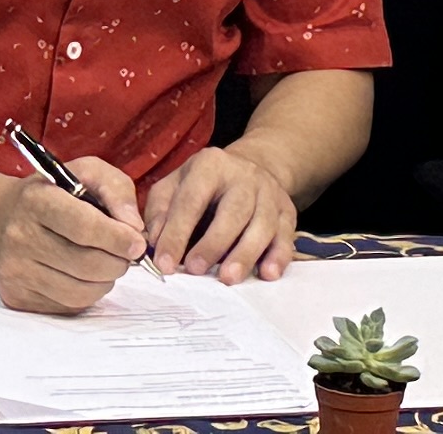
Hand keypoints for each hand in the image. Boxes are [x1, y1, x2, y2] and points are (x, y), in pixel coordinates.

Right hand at [0, 160, 146, 313]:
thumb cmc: (51, 193)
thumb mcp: (84, 172)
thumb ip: (115, 189)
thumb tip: (135, 227)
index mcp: (36, 200)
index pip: (83, 226)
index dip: (116, 238)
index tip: (138, 244)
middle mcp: (20, 237)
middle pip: (86, 264)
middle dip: (118, 261)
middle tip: (126, 253)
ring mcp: (16, 271)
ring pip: (80, 291)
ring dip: (106, 280)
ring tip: (106, 262)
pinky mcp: (17, 297)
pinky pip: (68, 306)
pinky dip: (87, 293)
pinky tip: (84, 275)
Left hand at [140, 144, 301, 282]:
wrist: (252, 167)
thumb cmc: (203, 185)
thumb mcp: (175, 185)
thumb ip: (159, 212)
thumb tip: (154, 243)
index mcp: (210, 165)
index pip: (191, 200)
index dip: (176, 233)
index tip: (165, 264)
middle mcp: (243, 177)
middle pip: (232, 211)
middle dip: (213, 243)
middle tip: (196, 270)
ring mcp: (269, 194)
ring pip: (261, 225)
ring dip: (245, 254)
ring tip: (227, 278)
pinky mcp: (287, 212)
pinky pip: (286, 236)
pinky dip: (278, 256)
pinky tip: (267, 273)